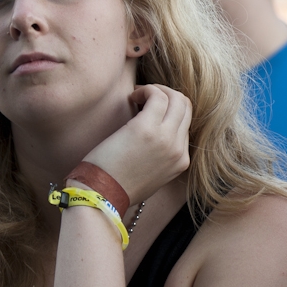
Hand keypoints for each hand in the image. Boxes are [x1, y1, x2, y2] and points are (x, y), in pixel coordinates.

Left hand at [81, 84, 190, 205]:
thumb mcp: (148, 177)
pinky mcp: (146, 129)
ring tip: (136, 96)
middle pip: (186, 108)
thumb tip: (152, 140)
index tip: (147, 111)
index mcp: (180, 161)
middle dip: (167, 96)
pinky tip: (131, 97)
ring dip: (156, 91)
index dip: (168, 112)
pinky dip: (146, 90)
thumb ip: (158, 159)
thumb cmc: (114, 186)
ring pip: (177, 99)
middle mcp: (178, 150)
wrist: (100, 196)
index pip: (186, 124)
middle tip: (143, 98)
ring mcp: (165, 139)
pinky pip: (157, 96)